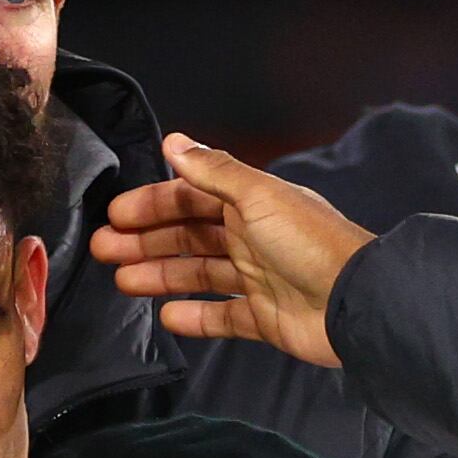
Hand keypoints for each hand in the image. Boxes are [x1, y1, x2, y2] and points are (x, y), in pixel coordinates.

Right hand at [91, 133, 378, 367]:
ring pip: (198, 273)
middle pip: (189, 234)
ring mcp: (257, 278)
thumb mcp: (258, 196)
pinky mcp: (263, 318)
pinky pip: (221, 316)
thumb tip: (174, 140)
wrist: (354, 302)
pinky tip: (167, 316)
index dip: (154, 204)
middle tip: (104, 249)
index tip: (117, 215)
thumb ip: (214, 171)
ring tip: (122, 282)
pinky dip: (194, 316)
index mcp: (251, 202)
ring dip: (159, 274)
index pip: (192, 197)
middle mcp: (251, 236)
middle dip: (146, 240)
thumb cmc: (307, 242)